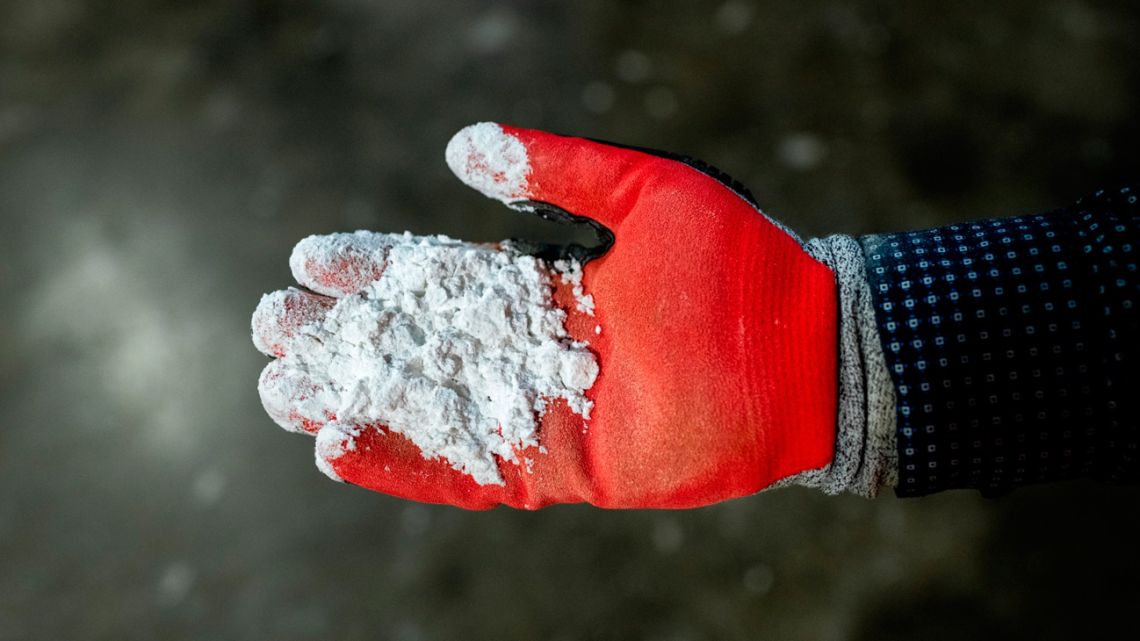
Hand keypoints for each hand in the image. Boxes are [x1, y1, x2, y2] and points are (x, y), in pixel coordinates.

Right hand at [252, 123, 837, 508]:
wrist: (804, 352)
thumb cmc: (737, 262)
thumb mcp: (644, 188)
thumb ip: (556, 170)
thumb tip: (458, 148)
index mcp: (551, 284)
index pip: (445, 275)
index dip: (379, 268)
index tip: (311, 259)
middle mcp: (540, 349)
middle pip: (423, 344)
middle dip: (348, 337)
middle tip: (271, 327)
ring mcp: (548, 412)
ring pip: (432, 409)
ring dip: (356, 400)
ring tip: (280, 389)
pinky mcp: (564, 468)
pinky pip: (471, 472)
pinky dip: (405, 465)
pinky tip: (337, 450)